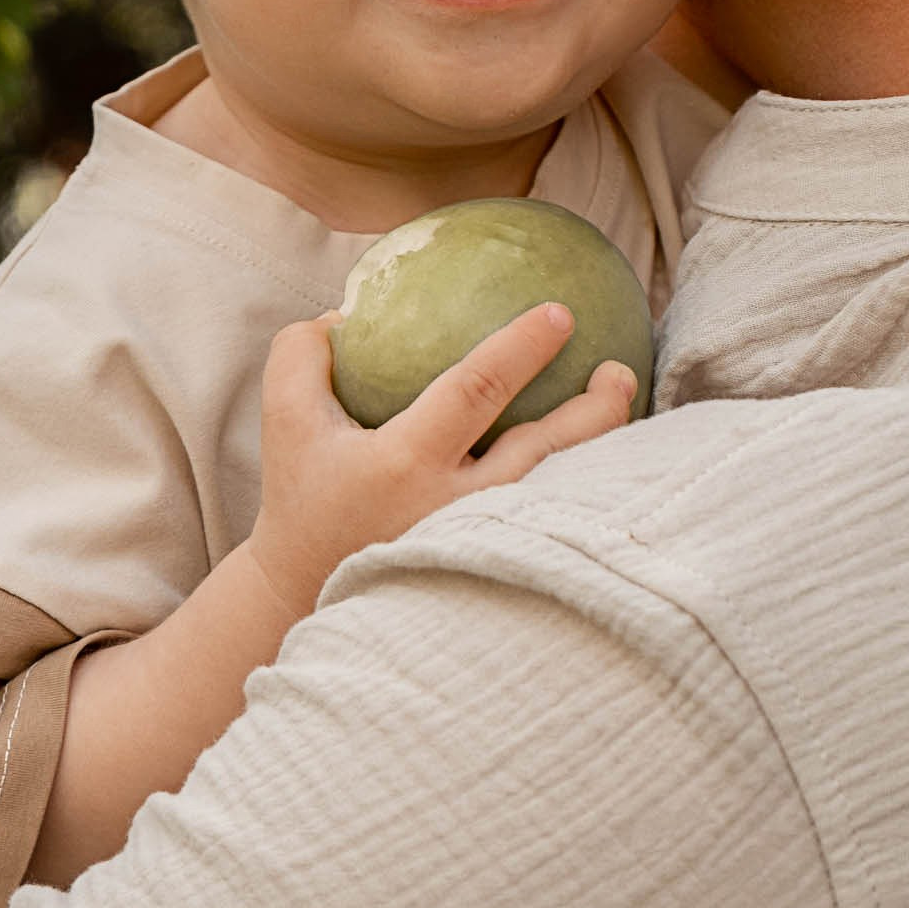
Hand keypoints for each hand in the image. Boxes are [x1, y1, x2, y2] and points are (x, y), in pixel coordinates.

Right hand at [246, 304, 639, 627]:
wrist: (305, 595)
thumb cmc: (303, 499)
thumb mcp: (286, 422)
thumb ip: (303, 357)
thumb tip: (346, 312)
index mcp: (406, 464)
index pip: (476, 391)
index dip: (521, 349)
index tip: (559, 314)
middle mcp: (454, 506)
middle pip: (545, 453)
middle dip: (594, 409)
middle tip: (620, 366)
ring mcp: (479, 543)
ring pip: (561, 491)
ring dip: (602, 444)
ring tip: (621, 393)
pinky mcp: (492, 567)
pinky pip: (552, 516)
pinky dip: (583, 482)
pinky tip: (606, 452)